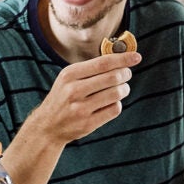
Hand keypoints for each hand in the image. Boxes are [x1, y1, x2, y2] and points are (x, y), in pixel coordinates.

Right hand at [23, 51, 140, 145]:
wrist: (47, 125)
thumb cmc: (63, 97)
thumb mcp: (69, 78)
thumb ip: (91, 68)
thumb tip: (121, 58)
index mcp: (69, 75)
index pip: (102, 63)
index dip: (122, 59)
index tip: (136, 57)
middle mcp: (73, 90)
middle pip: (112, 77)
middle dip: (125, 74)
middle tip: (127, 74)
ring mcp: (80, 108)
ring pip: (116, 94)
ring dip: (124, 89)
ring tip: (121, 88)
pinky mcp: (87, 124)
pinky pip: (114, 110)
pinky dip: (117, 104)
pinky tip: (112, 102)